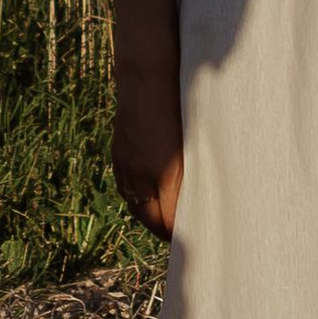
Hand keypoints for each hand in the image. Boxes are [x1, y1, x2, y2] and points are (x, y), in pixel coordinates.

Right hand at [113, 77, 183, 232]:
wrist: (147, 79)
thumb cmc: (182, 106)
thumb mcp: (193, 143)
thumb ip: (192, 173)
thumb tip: (199, 200)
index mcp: (166, 173)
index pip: (170, 220)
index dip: (179, 234)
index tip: (193, 240)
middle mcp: (142, 174)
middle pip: (150, 219)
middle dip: (164, 232)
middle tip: (180, 239)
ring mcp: (127, 165)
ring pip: (135, 206)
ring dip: (149, 218)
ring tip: (164, 224)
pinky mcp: (118, 156)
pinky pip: (124, 190)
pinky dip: (136, 200)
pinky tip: (146, 200)